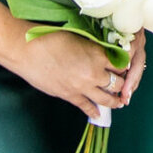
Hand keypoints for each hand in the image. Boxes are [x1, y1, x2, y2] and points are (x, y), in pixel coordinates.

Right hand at [15, 29, 140, 121]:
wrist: (28, 51)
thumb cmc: (50, 38)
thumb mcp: (79, 38)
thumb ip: (94, 49)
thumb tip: (101, 56)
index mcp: (98, 55)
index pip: (121, 64)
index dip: (124, 66)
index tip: (125, 68)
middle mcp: (94, 73)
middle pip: (117, 83)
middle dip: (122, 84)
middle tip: (124, 84)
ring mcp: (82, 87)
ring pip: (106, 99)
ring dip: (114, 101)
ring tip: (119, 102)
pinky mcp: (70, 96)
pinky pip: (87, 107)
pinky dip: (94, 111)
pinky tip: (98, 114)